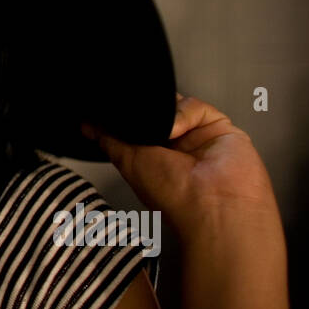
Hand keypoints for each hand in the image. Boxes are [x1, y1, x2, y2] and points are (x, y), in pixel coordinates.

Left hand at [81, 94, 282, 244]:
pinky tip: (179, 131)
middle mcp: (176, 148)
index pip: (137, 127)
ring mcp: (198, 137)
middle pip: (157, 112)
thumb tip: (89, 127)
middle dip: (146, 109)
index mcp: (154, 159)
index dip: (125, 117)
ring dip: (165, 113)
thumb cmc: (174, 195)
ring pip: (175, 104)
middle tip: (138, 113)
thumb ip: (110, 140)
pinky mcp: (219, 127)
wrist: (214, 203)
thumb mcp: (128, 162)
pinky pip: (196, 106)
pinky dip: (184, 113)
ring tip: (163, 133)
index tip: (108, 109)